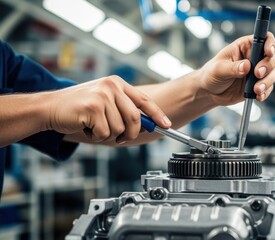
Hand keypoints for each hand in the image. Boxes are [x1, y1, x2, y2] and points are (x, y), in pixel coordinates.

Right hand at [45, 75, 170, 142]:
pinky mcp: (93, 108)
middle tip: (122, 139)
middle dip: (132, 133)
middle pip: (136, 118)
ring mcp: (102, 96)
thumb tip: (148, 124)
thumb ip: (124, 109)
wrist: (49, 108)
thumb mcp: (104, 102)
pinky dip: (98, 137)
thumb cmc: (78, 108)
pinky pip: (106, 133)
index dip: (157, 114)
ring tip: (95, 127)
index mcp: (117, 83)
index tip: (167, 125)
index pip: (144, 100)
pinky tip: (87, 128)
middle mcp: (111, 86)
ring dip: (109, 135)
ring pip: (121, 128)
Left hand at [199, 32, 274, 105]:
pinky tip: (257, 96)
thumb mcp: (218, 69)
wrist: (209, 92)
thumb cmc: (211, 74)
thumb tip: (246, 66)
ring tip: (256, 90)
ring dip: (267, 81)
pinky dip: (265, 92)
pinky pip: (268, 87)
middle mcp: (254, 57)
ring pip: (273, 73)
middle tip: (257, 74)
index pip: (264, 38)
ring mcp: (257, 71)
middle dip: (269, 65)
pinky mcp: (258, 84)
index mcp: (245, 46)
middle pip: (274, 56)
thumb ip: (232, 68)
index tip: (269, 52)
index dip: (270, 43)